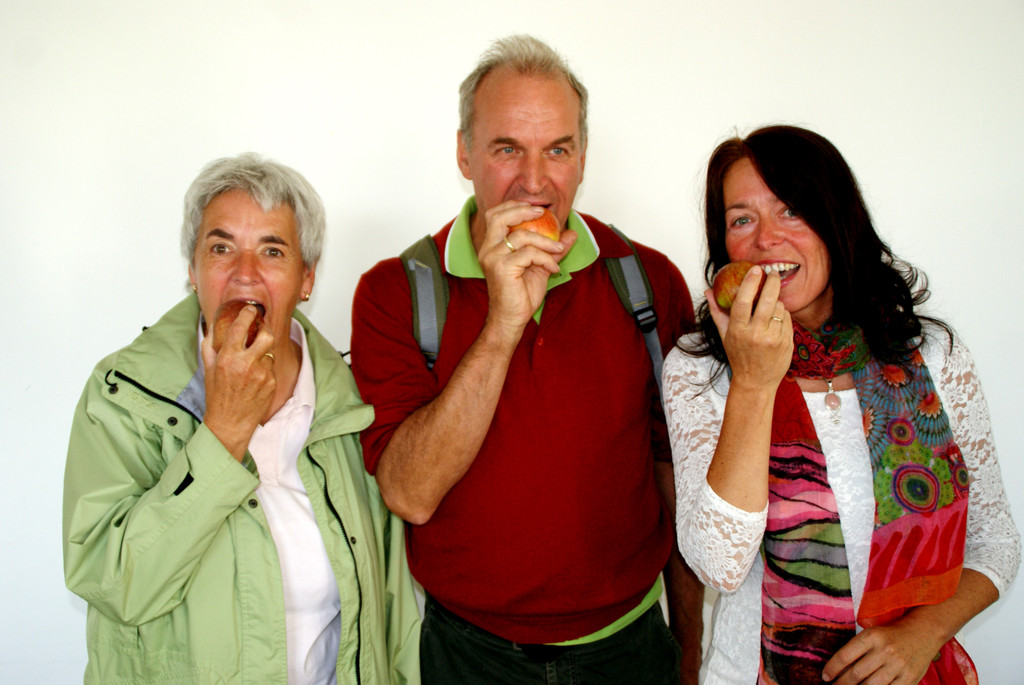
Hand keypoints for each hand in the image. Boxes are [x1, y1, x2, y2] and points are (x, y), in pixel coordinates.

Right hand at [201, 305, 275, 459]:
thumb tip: (214, 325)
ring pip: (270, 351)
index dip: (247, 314)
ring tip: (253, 359)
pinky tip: (255, 376)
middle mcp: (246, 364)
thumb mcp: (208, 368)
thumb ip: (211, 344)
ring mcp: (261, 374)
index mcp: (228, 358)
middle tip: (260, 328)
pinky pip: (271, 367)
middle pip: (266, 335)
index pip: (241, 326)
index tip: (250, 310)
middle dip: (265, 329)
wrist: (230, 423)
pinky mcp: (271, 383)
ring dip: (263, 351)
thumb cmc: (217, 396)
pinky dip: (265, 367)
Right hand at [476, 201, 576, 335]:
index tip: (536, 209)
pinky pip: (529, 254)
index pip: (495, 215)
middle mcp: (488, 249)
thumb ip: (552, 249)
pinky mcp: (502, 268)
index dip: (513, 206)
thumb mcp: (540, 266)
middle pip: (498, 217)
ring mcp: (493, 258)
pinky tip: (553, 269)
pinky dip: (545, 258)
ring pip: (521, 236)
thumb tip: (571, 234)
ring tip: (558, 250)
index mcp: (491, 246)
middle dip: (522, 211)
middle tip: (542, 214)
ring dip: (545, 241)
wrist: (511, 319)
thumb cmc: (521, 295)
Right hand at [708, 266, 791, 391]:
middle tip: (773, 273)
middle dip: (772, 282)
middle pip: (767, 301)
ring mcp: (773, 339)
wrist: (756, 382)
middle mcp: (756, 334)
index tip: (756, 269)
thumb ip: (717, 311)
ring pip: (779, 308)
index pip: (743, 301)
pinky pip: (787, 319)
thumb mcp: (724, 335)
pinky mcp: (786, 343)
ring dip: (776, 302)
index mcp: (738, 331)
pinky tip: (777, 320)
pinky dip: (783, 315)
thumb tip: (708, 290)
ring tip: (770, 306)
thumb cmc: (738, 356)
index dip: (750, 283)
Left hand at [822, 619, 943, 683]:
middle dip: (841, 683)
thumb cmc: (893, 633)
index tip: (826, 676)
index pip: (845, 655)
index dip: (832, 668)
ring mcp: (898, 665)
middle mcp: (884, 650)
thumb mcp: (873, 633)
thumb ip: (858, 649)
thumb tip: (839, 668)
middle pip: (856, 673)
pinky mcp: (909, 678)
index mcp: (872, 636)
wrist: (924, 632)